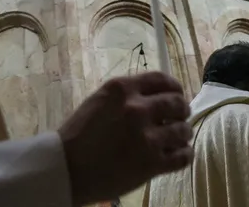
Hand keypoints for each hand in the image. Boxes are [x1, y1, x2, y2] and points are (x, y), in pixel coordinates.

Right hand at [57, 72, 192, 205]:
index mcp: (122, 89)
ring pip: (183, 130)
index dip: (174, 87)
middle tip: (178, 118)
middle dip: (181, 111)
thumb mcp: (99, 102)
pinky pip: (183, 156)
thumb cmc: (77, 135)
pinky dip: (184, 155)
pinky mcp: (152, 164)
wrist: (65, 169)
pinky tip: (177, 155)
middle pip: (177, 103)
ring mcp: (147, 137)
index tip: (176, 94)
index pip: (162, 79)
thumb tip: (156, 99)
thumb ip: (126, 96)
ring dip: (183, 134)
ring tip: (176, 139)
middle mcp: (137, 109)